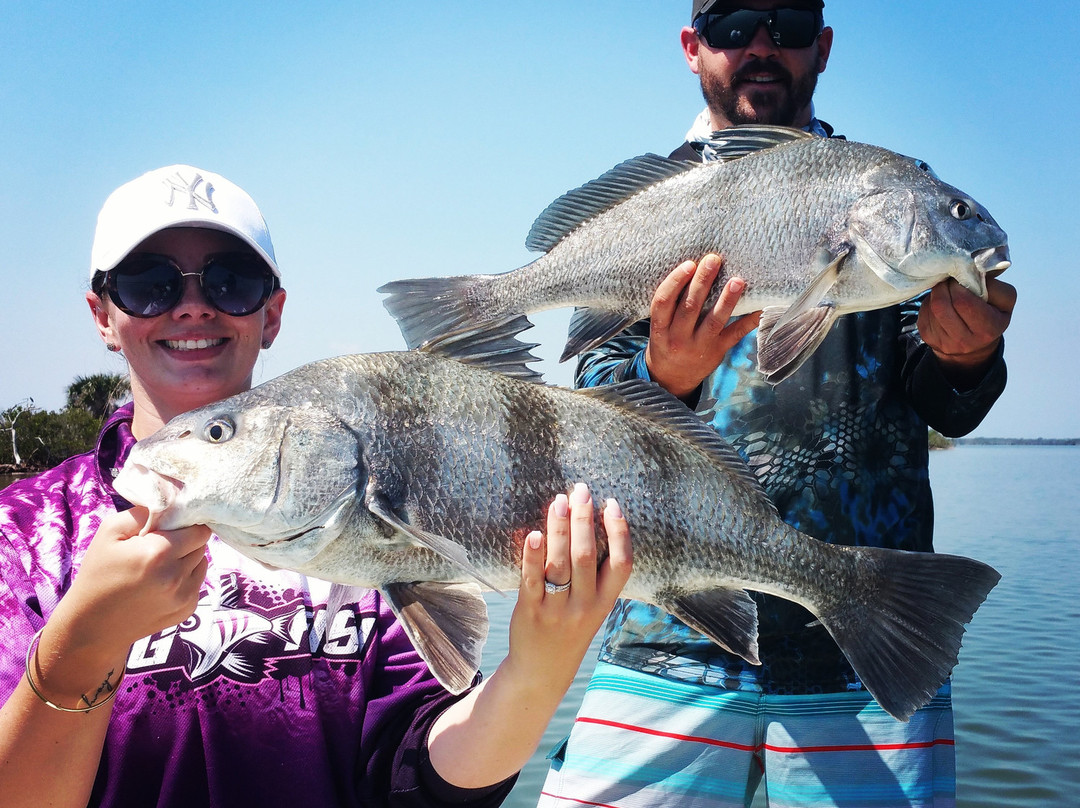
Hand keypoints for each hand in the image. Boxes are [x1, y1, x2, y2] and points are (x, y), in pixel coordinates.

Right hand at [41, 507, 209, 697]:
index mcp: (159, 552)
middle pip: (201, 545)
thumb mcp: (110, 532)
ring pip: (202, 563)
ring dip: (188, 559)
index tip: (172, 527)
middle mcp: (177, 575)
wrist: (93, 626)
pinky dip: (186, 578)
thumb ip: (144, 512)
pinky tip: (162, 582)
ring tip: (160, 565)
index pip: (198, 529)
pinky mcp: (188, 610)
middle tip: (162, 546)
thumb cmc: (98, 573)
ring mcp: (185, 596)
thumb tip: (171, 502)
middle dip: (186, 541)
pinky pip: (198, 582)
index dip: (187, 524)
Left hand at [426, 483, 631, 787]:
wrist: (541, 672)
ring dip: (561, 529)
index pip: (622, 565)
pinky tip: (533, 534)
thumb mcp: (591, 607)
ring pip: (562, 564)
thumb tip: (587, 522)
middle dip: (585, 520)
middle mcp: (585, 606)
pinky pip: (532, 581)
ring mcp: (558, 610)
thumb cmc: (567, 629)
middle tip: (580, 491)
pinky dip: (533, 556)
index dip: (620, 533)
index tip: (611, 503)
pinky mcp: (531, 612)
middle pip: (588, 557)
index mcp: (604, 602)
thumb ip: (594, 575)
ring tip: (558, 501)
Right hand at [645, 254, 761, 398]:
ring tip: (737, 280)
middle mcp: (678, 338)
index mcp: (660, 329)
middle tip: (714, 259)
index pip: (663, 302)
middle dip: (702, 282)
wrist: (671, 379)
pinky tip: (760, 308)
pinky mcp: (717, 351)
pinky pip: (734, 335)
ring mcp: (699, 346)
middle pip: (689, 307)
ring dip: (726, 300)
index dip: (675, 282)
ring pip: (713, 321)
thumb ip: (671, 305)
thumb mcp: (661, 327)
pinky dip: (748, 321)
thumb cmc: (667, 342)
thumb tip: (693, 268)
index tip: (689, 264)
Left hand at [918, 276, 1015, 387]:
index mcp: (988, 329)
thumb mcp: (1004, 301)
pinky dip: (930, 303)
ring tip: (948, 293)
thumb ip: (994, 287)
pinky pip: (923, 313)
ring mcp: (943, 342)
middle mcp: (964, 341)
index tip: (962, 279)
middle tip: (951, 282)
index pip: (963, 301)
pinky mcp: (928, 338)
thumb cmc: (991, 314)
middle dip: (944, 287)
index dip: (959, 285)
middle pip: (941, 304)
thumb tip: (971, 274)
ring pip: (931, 307)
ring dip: (937, 294)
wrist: (975, 344)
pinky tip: (942, 304)